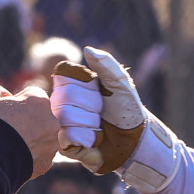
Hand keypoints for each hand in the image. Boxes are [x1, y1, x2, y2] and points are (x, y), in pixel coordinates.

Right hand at [0, 83, 58, 183]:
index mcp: (39, 100)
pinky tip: (13, 159)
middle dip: (27, 122)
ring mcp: (51, 144)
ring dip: (30, 140)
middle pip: (39, 118)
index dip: (16, 102)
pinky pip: (39, 158)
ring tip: (9, 147)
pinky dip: (29, 158)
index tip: (5, 112)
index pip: (31, 95)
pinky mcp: (46, 164)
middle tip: (8, 131)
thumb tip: (4, 96)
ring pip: (42, 139)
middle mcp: (51, 121)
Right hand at [50, 48, 146, 173]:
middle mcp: (61, 101)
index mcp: (72, 82)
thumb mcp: (120, 84)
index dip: (84, 84)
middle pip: (63, 96)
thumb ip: (106, 64)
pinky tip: (94, 140)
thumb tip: (87, 49)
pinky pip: (66, 137)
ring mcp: (59, 123)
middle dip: (91, 105)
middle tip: (101, 111)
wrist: (134, 141)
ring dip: (90, 123)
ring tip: (99, 127)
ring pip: (64, 117)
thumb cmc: (127, 109)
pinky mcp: (63, 144)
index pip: (62, 74)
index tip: (99, 91)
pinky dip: (86, 138)